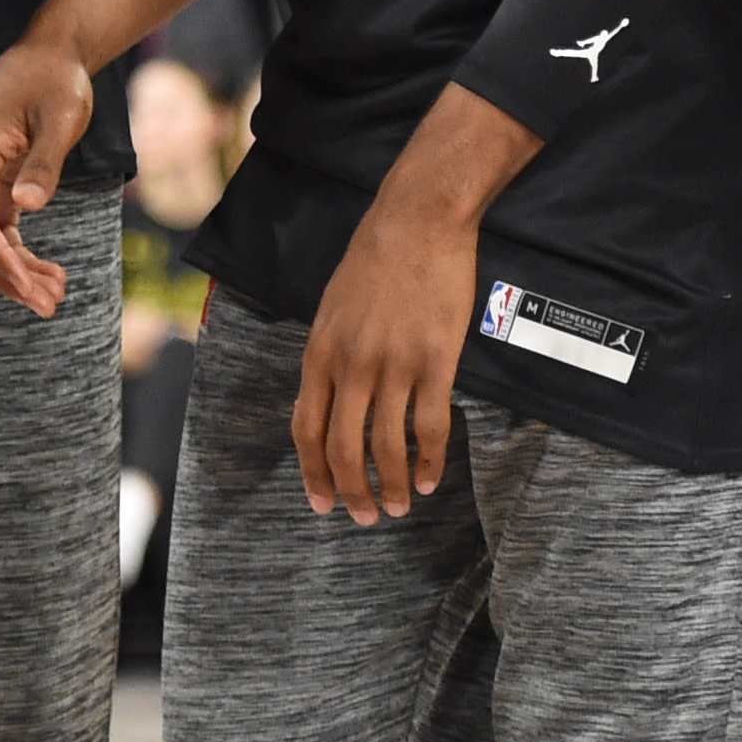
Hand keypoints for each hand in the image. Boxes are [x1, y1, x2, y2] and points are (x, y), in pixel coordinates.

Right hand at [0, 40, 97, 311]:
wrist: (45, 56)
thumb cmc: (52, 80)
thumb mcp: (59, 117)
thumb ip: (44, 162)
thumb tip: (26, 207)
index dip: (0, 260)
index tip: (29, 288)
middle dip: (4, 277)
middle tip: (45, 304)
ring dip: (12, 272)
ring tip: (53, 294)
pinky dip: (17, 255)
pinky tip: (45, 272)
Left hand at [293, 183, 479, 525]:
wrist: (416, 223)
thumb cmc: (373, 262)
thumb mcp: (332, 309)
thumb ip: (328, 357)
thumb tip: (328, 402)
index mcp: (320, 353)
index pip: (307, 430)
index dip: (314, 474)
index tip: (322, 504)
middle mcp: (351, 365)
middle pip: (343, 448)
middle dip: (352, 492)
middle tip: (365, 519)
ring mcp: (394, 365)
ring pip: (386, 446)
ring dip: (391, 485)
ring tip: (399, 507)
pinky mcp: (435, 362)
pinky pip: (430, 426)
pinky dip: (430, 461)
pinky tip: (430, 479)